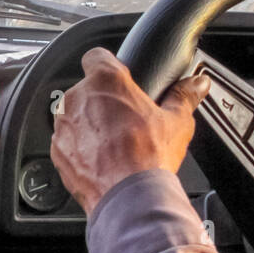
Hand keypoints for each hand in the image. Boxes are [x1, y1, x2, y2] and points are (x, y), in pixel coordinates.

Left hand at [50, 47, 210, 215]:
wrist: (127, 196)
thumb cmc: (149, 156)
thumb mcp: (177, 121)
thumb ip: (184, 96)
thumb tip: (197, 84)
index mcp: (106, 81)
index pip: (96, 56)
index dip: (108, 65)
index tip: (118, 78)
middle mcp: (77, 98)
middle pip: (87, 89)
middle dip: (102, 101)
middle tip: (124, 119)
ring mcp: (62, 125)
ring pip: (74, 115)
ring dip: (88, 124)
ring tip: (114, 143)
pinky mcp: (56, 150)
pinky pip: (67, 141)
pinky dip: (79, 148)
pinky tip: (101, 160)